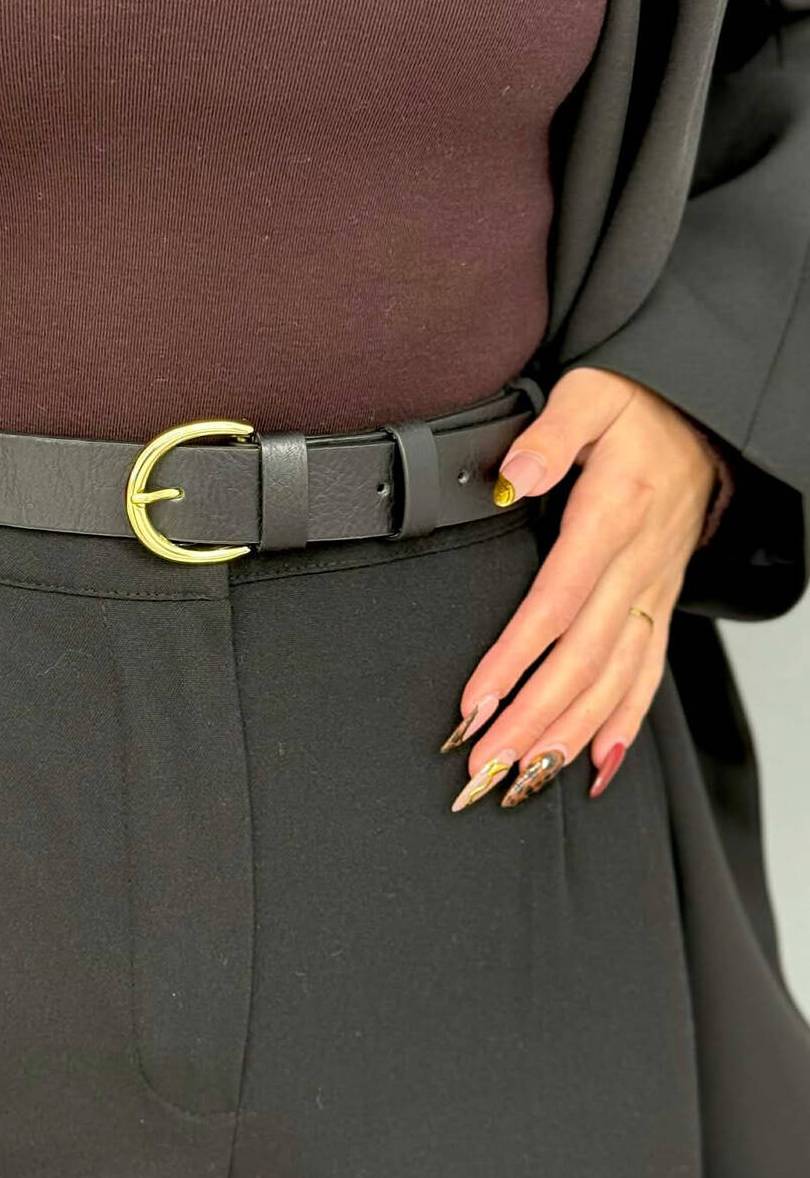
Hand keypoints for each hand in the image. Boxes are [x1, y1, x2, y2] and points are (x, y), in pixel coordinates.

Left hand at [445, 366, 718, 809]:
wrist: (702, 415)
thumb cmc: (636, 407)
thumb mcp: (589, 397)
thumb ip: (549, 437)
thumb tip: (513, 477)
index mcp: (612, 519)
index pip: (556, 604)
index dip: (515, 659)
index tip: (476, 704)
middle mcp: (636, 567)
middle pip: (582, 660)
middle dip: (532, 720)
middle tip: (485, 769)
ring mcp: (652, 591)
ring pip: (614, 679)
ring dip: (569, 735)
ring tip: (524, 780)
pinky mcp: (660, 603)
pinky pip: (647, 674)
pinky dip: (623, 724)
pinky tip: (594, 765)